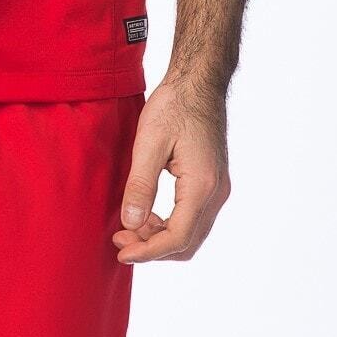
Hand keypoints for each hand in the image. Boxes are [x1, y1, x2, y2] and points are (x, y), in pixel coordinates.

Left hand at [113, 76, 230, 262]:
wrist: (197, 83)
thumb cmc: (174, 106)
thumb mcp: (149, 143)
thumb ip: (140, 185)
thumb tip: (130, 224)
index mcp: (202, 186)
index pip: (177, 237)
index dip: (148, 251)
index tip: (121, 252)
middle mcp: (216, 193)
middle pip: (187, 242)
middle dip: (152, 248)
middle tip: (119, 239)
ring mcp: (217, 188)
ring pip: (192, 233)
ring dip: (161, 237)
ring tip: (129, 227)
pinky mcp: (212, 182)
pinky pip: (194, 217)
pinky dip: (170, 224)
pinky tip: (148, 213)